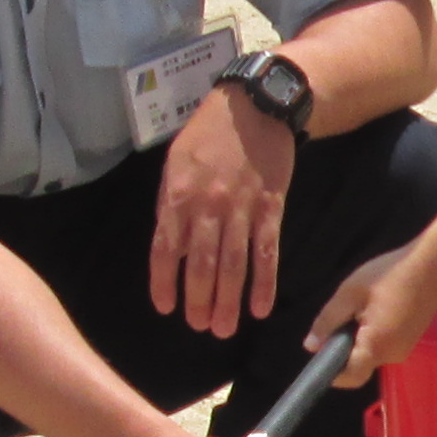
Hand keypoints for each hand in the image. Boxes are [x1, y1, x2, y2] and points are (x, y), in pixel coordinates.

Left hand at [148, 80, 294, 335]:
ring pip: (233, 264)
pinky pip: (267, 252)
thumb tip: (174, 250)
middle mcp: (208, 206)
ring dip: (229, 301)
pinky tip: (261, 308)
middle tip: (200, 327)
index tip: (166, 308)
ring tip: (224, 329)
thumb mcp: (176, 163)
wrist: (255, 107)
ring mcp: (242, 209)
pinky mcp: (271, 208)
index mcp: (178, 195)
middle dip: (199, 301)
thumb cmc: (208, 135)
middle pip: (202, 264)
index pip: (166, 249)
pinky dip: (264, 283)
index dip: (165, 282)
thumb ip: (172, 205)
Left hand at [317, 238, 436, 382]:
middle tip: (342, 316)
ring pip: (371, 354)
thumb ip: (328, 321)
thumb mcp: (350, 293)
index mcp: (377, 345)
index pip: (350, 376)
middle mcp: (392, 355)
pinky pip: (384, 345)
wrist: (434, 264)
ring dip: (360, 339)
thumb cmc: (390, 274)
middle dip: (345, 348)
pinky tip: (377, 307)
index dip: (332, 372)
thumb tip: (311, 347)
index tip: (320, 354)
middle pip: (360, 365)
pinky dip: (373, 334)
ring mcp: (404, 349)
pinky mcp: (410, 341)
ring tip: (362, 306)